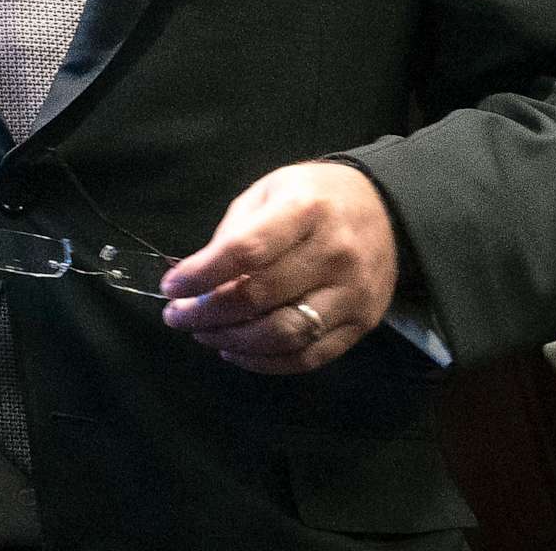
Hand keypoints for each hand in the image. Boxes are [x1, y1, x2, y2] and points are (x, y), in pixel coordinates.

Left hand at [157, 162, 399, 374]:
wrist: (385, 209)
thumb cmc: (312, 197)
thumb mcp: (268, 193)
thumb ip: (234, 235)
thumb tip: (193, 281)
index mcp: (305, 210)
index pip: (247, 251)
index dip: (202, 274)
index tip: (170, 287)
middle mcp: (335, 253)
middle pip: (261, 297)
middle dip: (208, 313)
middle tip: (177, 317)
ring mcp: (353, 293)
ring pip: (285, 334)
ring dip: (233, 342)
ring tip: (203, 334)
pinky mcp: (364, 323)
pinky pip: (309, 356)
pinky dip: (266, 362)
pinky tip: (237, 351)